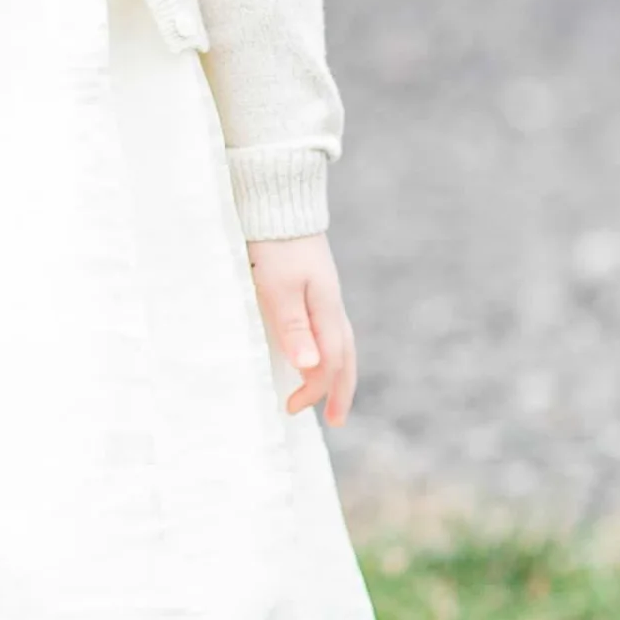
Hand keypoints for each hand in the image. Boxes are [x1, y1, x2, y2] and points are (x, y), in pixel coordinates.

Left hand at [247, 231, 358, 426]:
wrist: (279, 200)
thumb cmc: (273, 245)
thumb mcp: (278, 287)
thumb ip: (294, 327)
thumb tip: (310, 368)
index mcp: (325, 309)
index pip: (329, 362)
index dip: (314, 390)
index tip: (291, 409)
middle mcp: (331, 304)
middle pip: (346, 355)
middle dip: (341, 389)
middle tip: (337, 420)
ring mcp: (325, 293)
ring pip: (341, 341)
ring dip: (338, 371)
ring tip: (331, 393)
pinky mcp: (314, 284)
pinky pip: (330, 327)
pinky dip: (329, 349)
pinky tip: (316, 352)